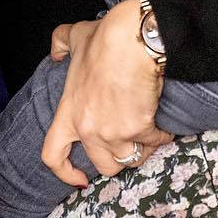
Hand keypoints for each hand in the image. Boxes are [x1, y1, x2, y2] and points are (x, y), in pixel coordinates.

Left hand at [41, 0, 173, 187]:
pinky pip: (156, 143)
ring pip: (131, 159)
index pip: (53, 156)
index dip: (65, 173)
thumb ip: (60, 45)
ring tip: (148, 134)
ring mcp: (113, 132)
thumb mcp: (74, 37)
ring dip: (142, 150)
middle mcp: (88, 129)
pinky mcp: (139, 128)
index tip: (80, 180)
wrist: (132, 39)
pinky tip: (164, 124)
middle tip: (128, 145)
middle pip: (103, 166)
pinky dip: (163, 136)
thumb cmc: (105, 38)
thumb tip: (56, 52)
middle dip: (118, 159)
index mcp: (69, 112)